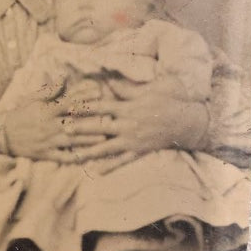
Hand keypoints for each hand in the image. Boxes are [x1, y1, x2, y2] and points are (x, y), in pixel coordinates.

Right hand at [2, 96, 111, 161]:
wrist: (0, 135)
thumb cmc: (19, 114)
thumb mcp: (32, 99)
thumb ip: (49, 90)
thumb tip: (63, 77)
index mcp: (46, 111)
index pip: (69, 103)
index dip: (84, 97)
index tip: (99, 93)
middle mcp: (49, 126)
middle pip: (75, 123)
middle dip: (93, 121)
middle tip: (110, 119)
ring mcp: (47, 141)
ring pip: (72, 141)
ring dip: (88, 140)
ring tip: (104, 138)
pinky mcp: (45, 154)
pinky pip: (62, 157)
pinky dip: (74, 158)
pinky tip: (87, 157)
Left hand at [70, 80, 208, 160]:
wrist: (188, 121)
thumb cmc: (169, 100)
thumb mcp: (149, 88)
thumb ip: (126, 87)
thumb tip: (108, 79)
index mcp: (129, 107)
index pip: (101, 107)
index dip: (84, 106)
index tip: (68, 107)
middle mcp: (128, 124)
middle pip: (99, 127)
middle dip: (80, 129)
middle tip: (62, 130)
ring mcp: (133, 140)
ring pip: (107, 147)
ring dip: (89, 150)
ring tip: (73, 154)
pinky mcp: (139, 151)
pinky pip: (122, 161)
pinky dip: (109, 166)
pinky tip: (96, 171)